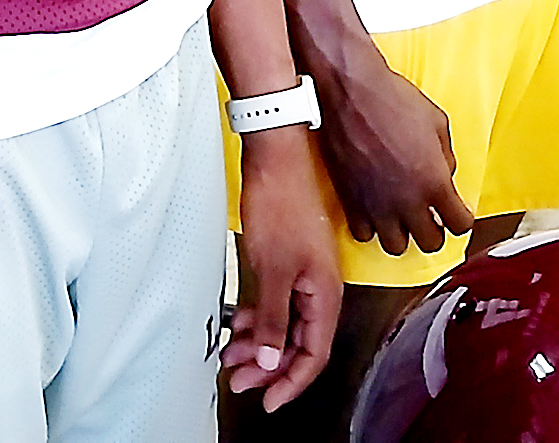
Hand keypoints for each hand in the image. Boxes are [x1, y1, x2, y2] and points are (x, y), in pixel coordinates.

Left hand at [223, 127, 342, 410]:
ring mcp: (304, 275)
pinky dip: (259, 319)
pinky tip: (241, 327)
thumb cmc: (281, 203)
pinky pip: (277, 304)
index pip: (313, 355)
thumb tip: (271, 360)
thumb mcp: (272, 271)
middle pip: (298, 345)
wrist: (276, 157)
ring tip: (233, 357)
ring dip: (261, 345)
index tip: (269, 401)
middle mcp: (320, 289)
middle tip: (241, 380)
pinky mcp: (289, 262)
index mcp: (325, 295)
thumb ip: (272, 320)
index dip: (291, 383)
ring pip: (285, 325)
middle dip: (270, 368)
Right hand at [312, 45, 476, 257]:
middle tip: (430, 216)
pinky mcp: (351, 202)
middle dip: (434, 230)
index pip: (460, 225)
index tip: (456, 214)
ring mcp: (377, 205)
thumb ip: (447, 155)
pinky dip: (371, 226)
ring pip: (396, 247)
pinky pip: (364, 234)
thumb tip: (445, 173)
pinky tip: (374, 209)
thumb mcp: (436, 121)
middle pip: (430, 243)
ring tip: (400, 215)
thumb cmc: (392, 99)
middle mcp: (407, 202)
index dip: (461, 219)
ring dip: (402, 233)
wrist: (349, 91)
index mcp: (434, 182)